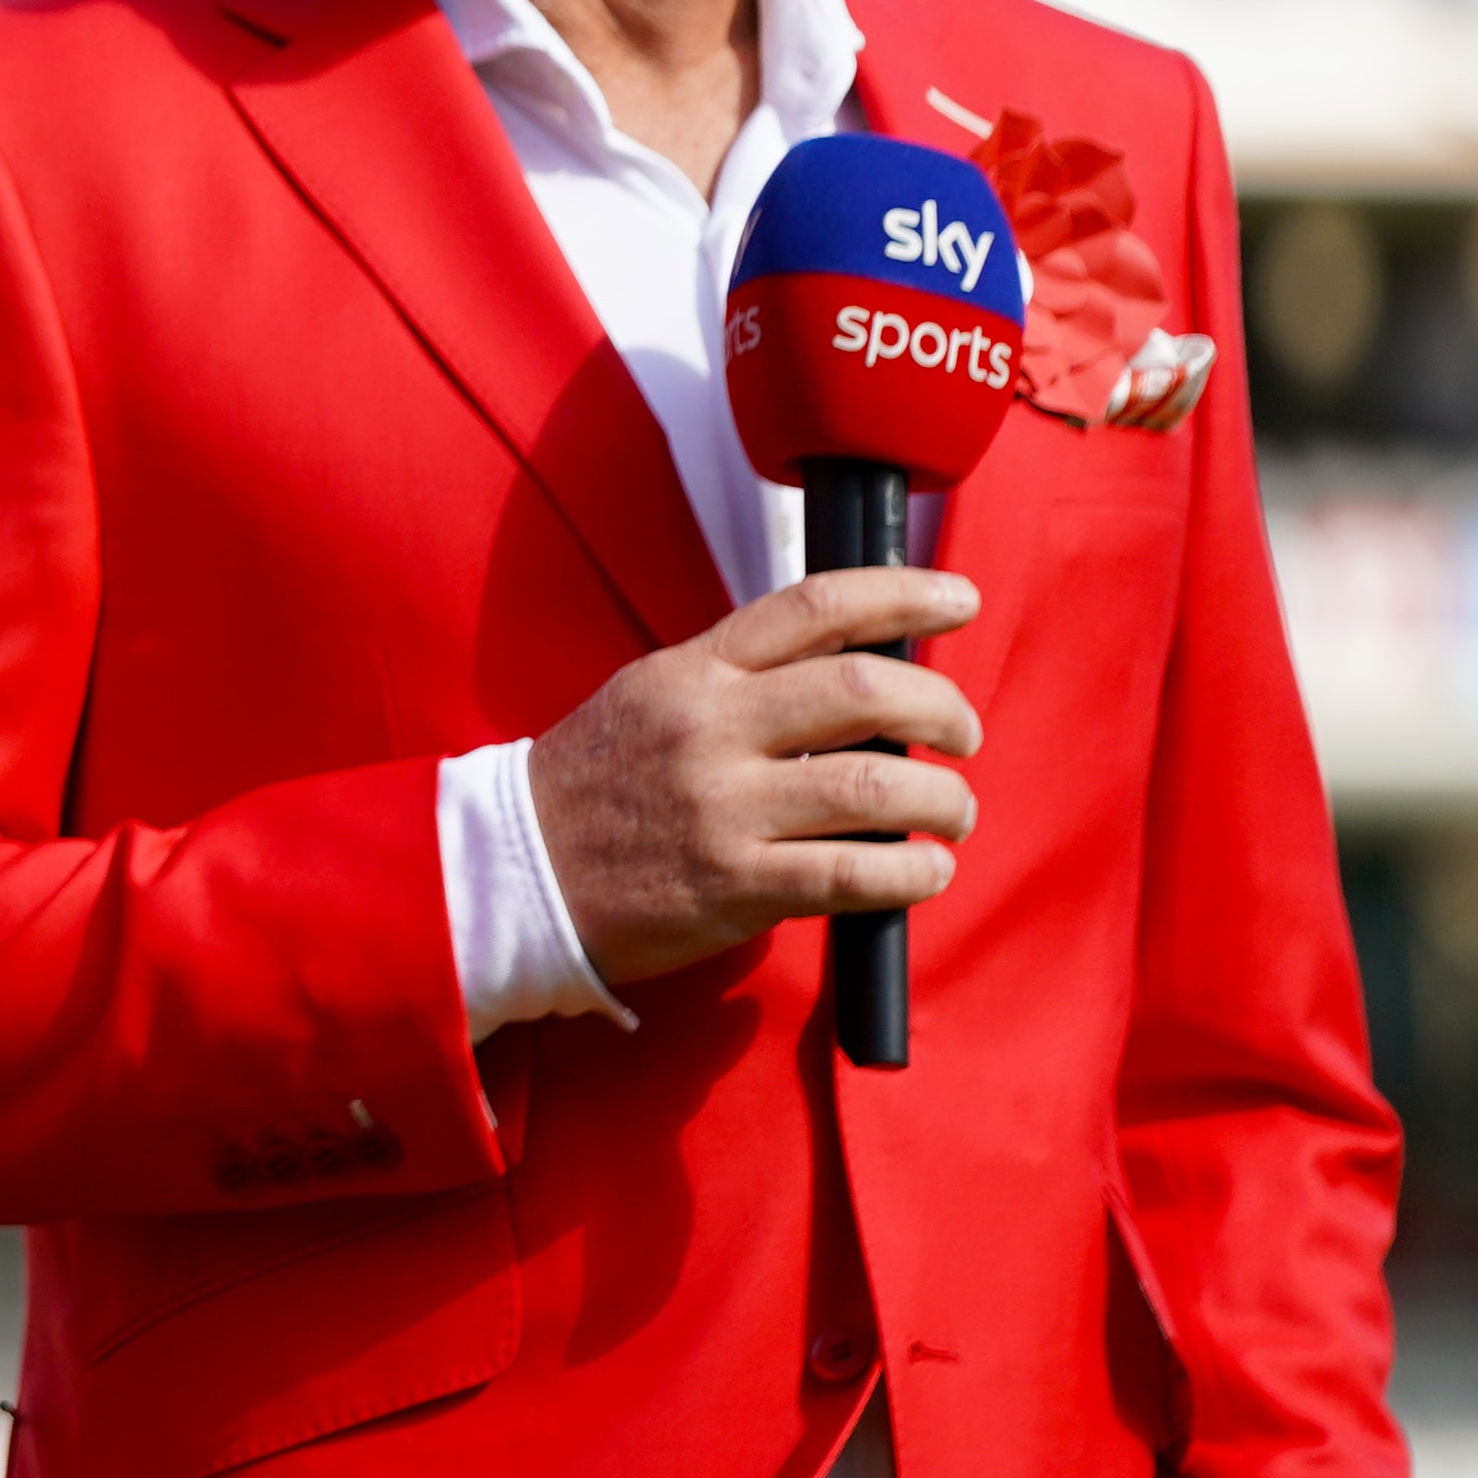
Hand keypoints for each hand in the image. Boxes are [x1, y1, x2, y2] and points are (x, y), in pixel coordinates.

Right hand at [527, 568, 981, 993]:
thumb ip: (741, 679)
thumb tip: (859, 680)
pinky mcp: (734, 885)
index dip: (902, 593)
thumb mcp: (652, 697)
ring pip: (875, 786)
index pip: (815, 607)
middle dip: (943, 709)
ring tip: (954, 813)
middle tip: (962, 735)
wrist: (515, 870)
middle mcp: (711, 728)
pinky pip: (852, 874)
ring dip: (944, 799)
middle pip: (864, 690)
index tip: (958, 600)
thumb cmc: (595, 785)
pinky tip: (926, 870)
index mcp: (694, 671)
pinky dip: (912, 872)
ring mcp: (722, 808)